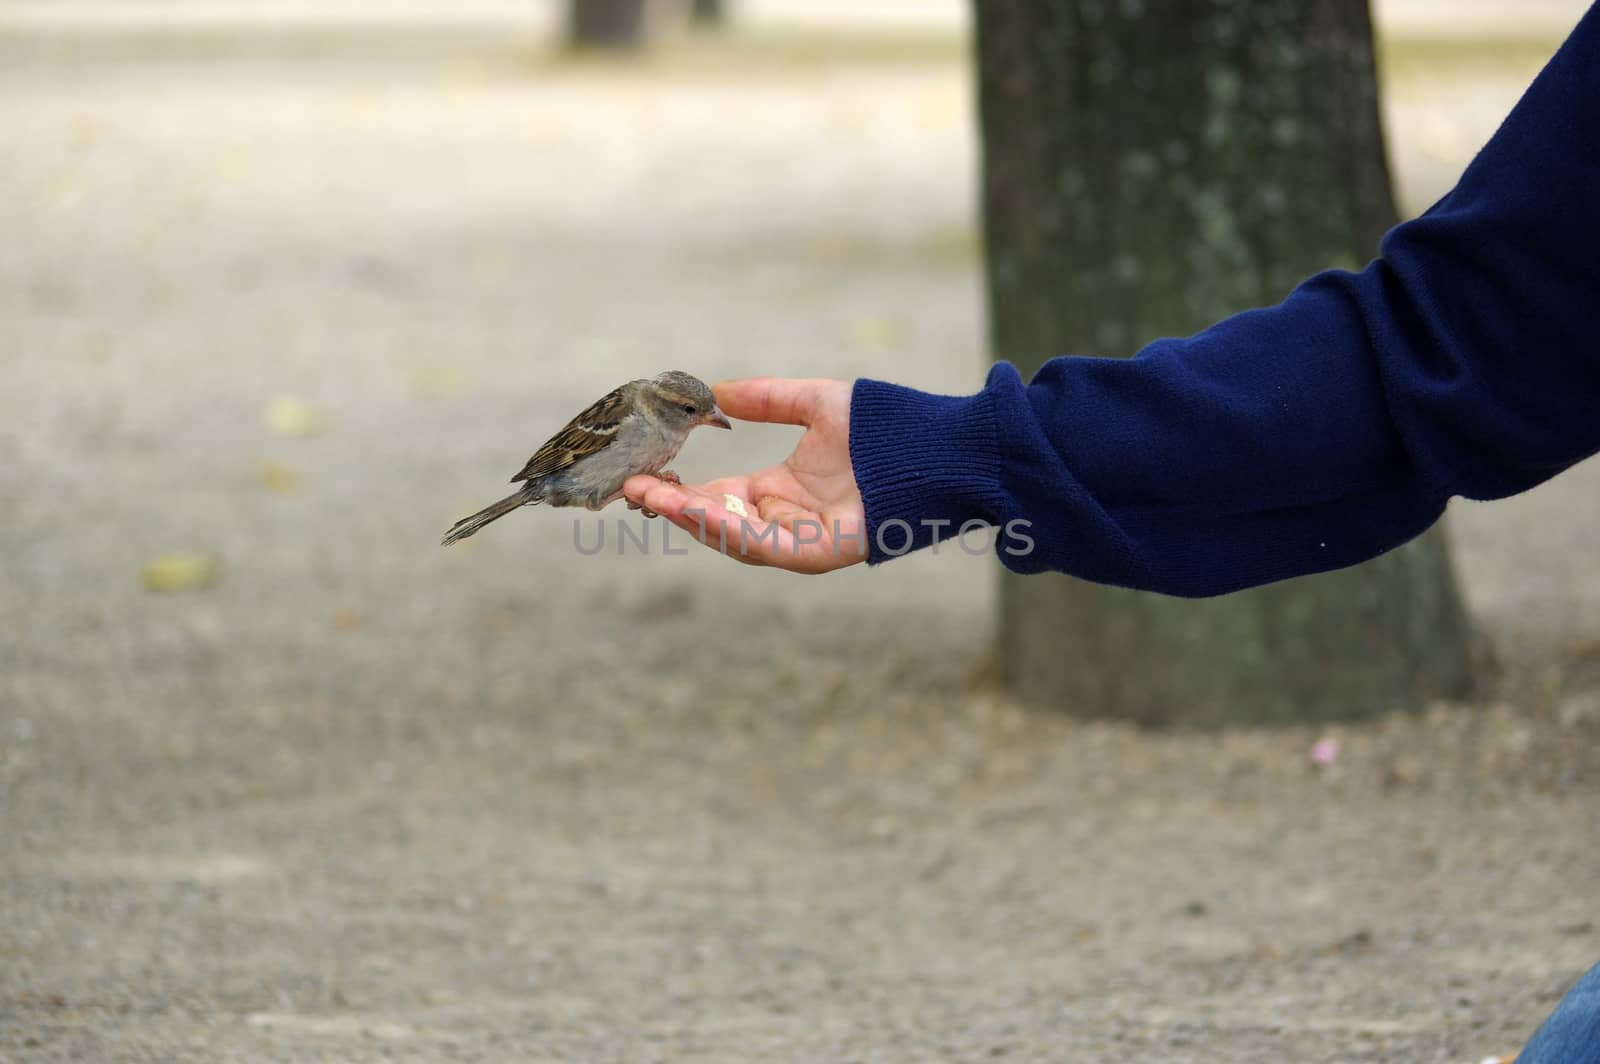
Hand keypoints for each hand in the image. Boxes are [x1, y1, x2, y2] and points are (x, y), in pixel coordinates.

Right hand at [623, 378, 865, 572]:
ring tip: (653, 496)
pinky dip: (729, 530)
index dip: (681, 489)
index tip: (646, 474)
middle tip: (631, 486)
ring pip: (732, 538)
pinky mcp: (817, 554)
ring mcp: (799, 541)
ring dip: (691, 519)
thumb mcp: (813, 403)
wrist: (934, 449)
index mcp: (780, 492)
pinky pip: (764, 546)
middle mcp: (784, 521)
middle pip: (716, 523)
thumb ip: (768, 398)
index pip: (718, 498)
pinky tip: (699, 510)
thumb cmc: (883, 429)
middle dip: (673, 507)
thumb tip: (718, 393)